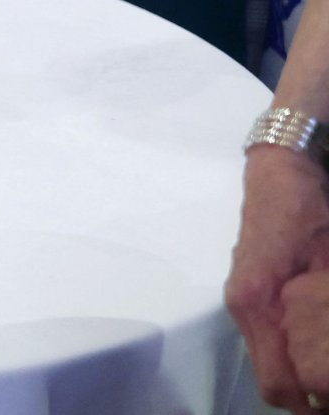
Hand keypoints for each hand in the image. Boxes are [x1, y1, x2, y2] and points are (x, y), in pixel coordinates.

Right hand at [227, 148, 328, 409]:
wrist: (280, 169)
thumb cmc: (306, 210)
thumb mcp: (326, 261)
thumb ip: (321, 312)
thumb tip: (327, 360)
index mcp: (259, 302)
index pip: (276, 383)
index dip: (308, 405)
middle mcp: (241, 306)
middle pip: (270, 379)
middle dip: (306, 396)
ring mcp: (240, 298)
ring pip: (268, 360)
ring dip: (300, 375)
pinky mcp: (247, 289)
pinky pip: (267, 338)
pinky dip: (292, 353)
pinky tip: (319, 343)